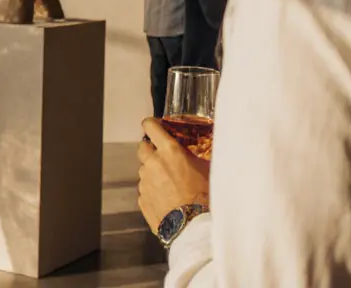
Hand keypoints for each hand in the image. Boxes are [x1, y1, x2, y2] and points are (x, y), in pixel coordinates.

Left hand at [137, 117, 210, 233]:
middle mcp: (153, 163)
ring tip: (171, 184)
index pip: (151, 127)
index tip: (153, 125)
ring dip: (153, 173)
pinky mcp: (142, 198)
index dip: (151, 124)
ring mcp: (145, 181)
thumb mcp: (208, 169)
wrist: (194, 226)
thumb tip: (200, 151)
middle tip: (163, 156)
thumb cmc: (205, 197)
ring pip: (144, 170)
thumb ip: (196, 157)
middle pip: (142, 147)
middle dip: (150, 149)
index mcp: (169, 152)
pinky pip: (145, 189)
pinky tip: (168, 198)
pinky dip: (153, 190)